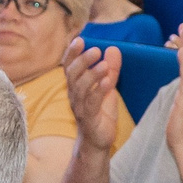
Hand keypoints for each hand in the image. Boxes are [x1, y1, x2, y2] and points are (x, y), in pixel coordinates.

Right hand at [62, 39, 123, 154]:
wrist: (97, 142)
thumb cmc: (100, 113)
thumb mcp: (107, 88)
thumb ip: (110, 69)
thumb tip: (113, 48)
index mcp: (76, 86)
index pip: (69, 66)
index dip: (72, 53)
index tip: (80, 39)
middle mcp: (74, 95)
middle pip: (72, 75)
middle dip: (82, 61)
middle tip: (95, 50)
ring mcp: (79, 107)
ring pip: (81, 88)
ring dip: (92, 75)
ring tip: (104, 65)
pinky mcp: (88, 119)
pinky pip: (91, 104)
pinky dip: (99, 92)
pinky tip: (108, 82)